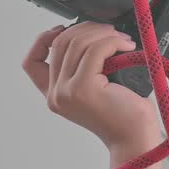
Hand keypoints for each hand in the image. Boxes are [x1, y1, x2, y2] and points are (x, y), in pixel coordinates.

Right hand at [21, 21, 159, 153]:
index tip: (65, 29)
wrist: (136, 139)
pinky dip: (112, 42)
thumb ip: (85, 67)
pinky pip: (95, 50)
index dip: (43, 39)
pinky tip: (127, 47)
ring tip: (123, 41)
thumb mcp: (98, 87)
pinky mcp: (84, 89)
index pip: (32, 62)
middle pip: (60, 44)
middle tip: (110, 32)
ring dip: (103, 34)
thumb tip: (91, 33)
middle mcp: (56, 95)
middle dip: (86, 29)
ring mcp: (67, 92)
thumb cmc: (126, 114)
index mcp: (56, 95)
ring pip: (77, 43)